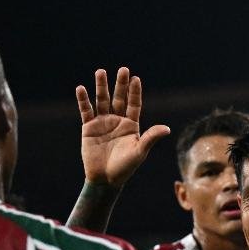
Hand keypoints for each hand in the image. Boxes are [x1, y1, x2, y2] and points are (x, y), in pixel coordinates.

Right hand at [75, 67, 170, 188]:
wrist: (105, 179)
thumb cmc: (125, 167)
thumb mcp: (139, 152)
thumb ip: (150, 138)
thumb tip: (167, 129)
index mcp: (131, 125)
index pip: (134, 104)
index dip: (134, 92)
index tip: (136, 79)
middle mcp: (117, 120)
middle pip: (119, 98)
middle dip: (120, 84)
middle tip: (123, 69)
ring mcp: (102, 122)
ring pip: (102, 100)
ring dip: (101, 87)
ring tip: (100, 72)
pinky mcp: (88, 127)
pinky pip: (86, 111)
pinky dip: (83, 100)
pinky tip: (81, 89)